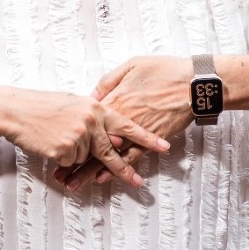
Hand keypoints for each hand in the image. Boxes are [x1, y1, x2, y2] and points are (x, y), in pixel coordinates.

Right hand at [0, 87, 169, 189]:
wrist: (15, 110)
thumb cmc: (42, 105)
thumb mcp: (73, 102)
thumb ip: (93, 114)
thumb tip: (111, 129)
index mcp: (95, 108)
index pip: (127, 125)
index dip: (146, 137)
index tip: (164, 146)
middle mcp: (90, 122)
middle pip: (112, 152)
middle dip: (125, 169)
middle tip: (138, 183)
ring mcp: (77, 138)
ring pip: (85, 157)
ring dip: (72, 152)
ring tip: (55, 136)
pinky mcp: (64, 151)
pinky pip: (69, 162)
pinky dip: (61, 157)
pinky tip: (49, 142)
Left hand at [54, 56, 193, 189]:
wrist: (193, 82)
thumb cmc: (164, 70)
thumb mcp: (132, 65)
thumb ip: (109, 81)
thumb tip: (92, 96)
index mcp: (114, 100)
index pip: (86, 122)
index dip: (70, 136)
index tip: (55, 145)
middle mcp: (121, 118)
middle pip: (91, 143)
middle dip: (73, 161)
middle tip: (57, 175)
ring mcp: (136, 130)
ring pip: (107, 155)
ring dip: (89, 171)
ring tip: (72, 184)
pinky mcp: (151, 138)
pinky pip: (130, 157)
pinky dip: (115, 169)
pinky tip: (101, 179)